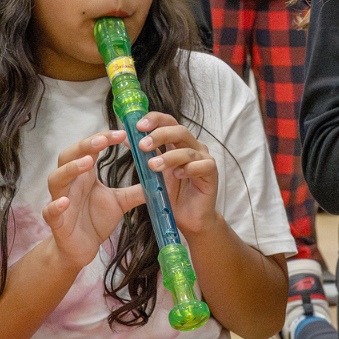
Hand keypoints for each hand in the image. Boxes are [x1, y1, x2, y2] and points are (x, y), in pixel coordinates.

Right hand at [44, 131, 145, 269]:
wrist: (81, 249)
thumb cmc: (95, 220)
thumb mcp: (120, 202)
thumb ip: (136, 190)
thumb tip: (158, 179)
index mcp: (84, 175)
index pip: (89, 148)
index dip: (103, 138)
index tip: (123, 134)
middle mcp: (70, 183)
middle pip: (68, 156)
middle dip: (84, 146)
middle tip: (104, 140)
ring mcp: (60, 200)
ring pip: (56, 179)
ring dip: (70, 169)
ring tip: (87, 162)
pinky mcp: (57, 222)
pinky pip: (50, 211)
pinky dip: (55, 205)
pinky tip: (65, 202)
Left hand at [135, 111, 219, 235]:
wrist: (188, 218)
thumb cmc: (173, 193)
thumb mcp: (154, 172)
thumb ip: (144, 155)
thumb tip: (126, 138)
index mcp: (179, 143)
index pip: (168, 122)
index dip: (155, 120)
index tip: (138, 125)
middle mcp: (193, 147)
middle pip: (179, 131)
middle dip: (160, 135)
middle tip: (143, 145)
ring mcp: (204, 159)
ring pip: (188, 150)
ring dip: (169, 157)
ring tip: (153, 166)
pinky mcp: (212, 173)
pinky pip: (202, 165)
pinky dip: (189, 168)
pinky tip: (177, 174)